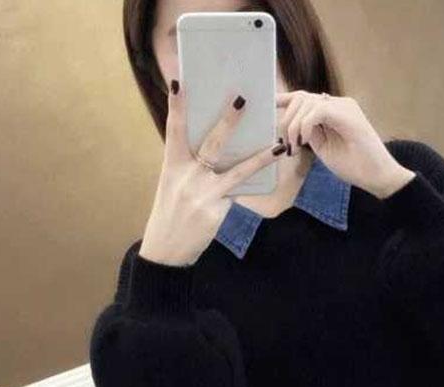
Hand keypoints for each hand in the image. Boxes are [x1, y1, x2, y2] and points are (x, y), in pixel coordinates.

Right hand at [140, 82, 287, 266]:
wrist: (166, 248)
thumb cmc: (171, 212)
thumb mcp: (174, 184)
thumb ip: (191, 166)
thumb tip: (220, 147)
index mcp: (172, 165)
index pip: (174, 130)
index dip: (177, 106)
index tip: (179, 82)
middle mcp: (187, 176)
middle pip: (211, 144)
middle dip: (228, 122)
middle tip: (242, 100)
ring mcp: (203, 194)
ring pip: (237, 171)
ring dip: (259, 157)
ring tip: (276, 146)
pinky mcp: (216, 211)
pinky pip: (238, 192)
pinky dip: (251, 184)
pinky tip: (265, 174)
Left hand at [276, 90, 414, 199]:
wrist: (378, 176)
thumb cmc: (354, 166)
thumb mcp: (324, 148)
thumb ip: (310, 134)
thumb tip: (291, 126)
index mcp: (333, 111)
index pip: (303, 98)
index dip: (284, 102)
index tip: (269, 109)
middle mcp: (338, 104)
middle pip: (300, 97)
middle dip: (287, 119)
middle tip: (288, 144)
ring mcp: (344, 106)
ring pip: (306, 101)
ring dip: (294, 125)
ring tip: (297, 146)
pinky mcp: (347, 114)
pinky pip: (317, 110)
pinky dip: (305, 125)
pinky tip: (306, 141)